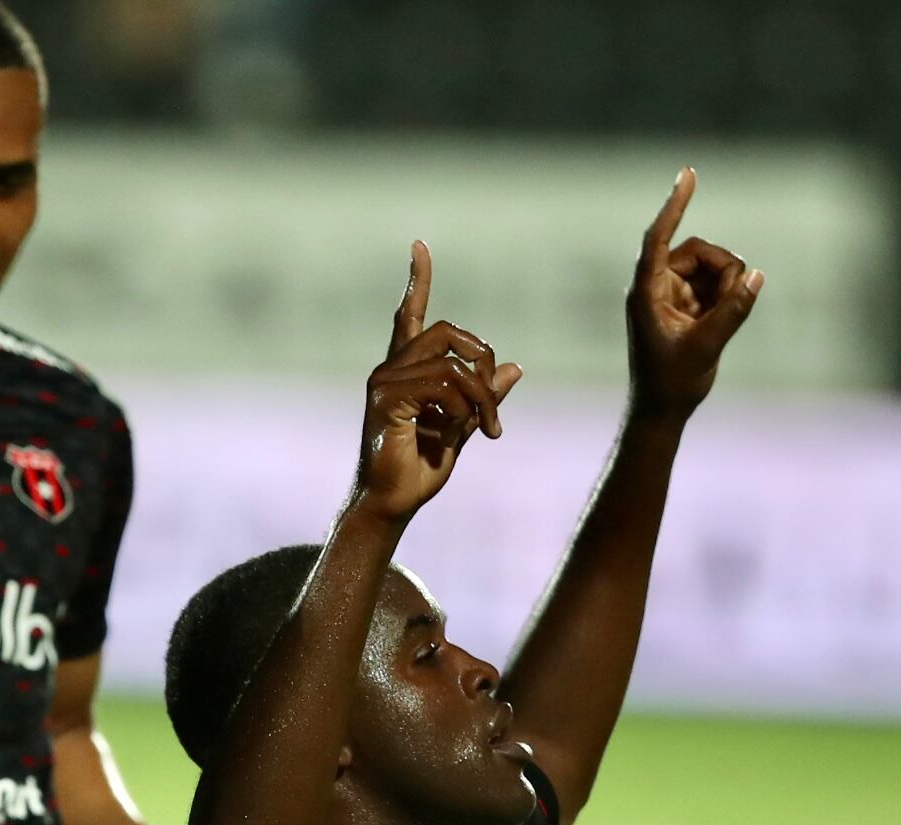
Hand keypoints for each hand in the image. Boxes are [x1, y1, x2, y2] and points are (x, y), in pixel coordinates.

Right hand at [359, 242, 519, 522]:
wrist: (393, 503)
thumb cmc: (420, 469)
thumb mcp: (464, 426)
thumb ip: (484, 396)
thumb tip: (515, 367)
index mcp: (406, 370)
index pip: (410, 314)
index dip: (418, 280)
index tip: (420, 245)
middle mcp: (391, 368)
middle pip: (449, 333)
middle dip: (482, 363)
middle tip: (494, 411)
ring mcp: (385, 381)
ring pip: (454, 365)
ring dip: (482, 399)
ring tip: (487, 430)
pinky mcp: (387, 400)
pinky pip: (445, 387)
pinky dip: (464, 410)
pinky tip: (460, 433)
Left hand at [626, 169, 762, 421]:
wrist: (661, 411)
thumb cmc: (672, 383)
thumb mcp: (707, 346)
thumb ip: (733, 310)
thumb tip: (756, 276)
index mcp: (647, 292)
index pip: (660, 237)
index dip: (675, 205)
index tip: (689, 175)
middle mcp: (655, 286)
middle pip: (697, 250)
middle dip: (722, 270)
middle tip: (735, 300)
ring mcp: (670, 293)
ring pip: (708, 265)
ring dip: (726, 285)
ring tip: (724, 319)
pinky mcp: (684, 303)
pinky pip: (712, 283)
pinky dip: (725, 296)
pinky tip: (720, 323)